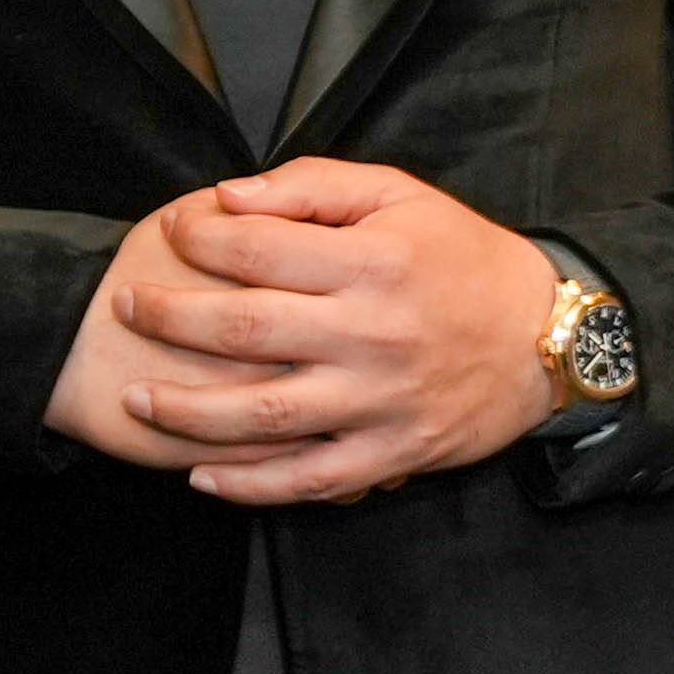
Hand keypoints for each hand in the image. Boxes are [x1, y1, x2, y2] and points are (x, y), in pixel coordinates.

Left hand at [89, 160, 566, 506]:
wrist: (548, 337)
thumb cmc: (462, 258)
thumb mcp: (400, 196)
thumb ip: (312, 187)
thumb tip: (228, 197)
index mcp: (372, 262)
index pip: (260, 248)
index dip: (201, 240)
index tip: (170, 234)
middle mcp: (371, 334)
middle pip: (245, 330)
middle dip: (171, 318)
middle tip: (125, 307)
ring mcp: (379, 401)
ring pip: (264, 415)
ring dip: (188, 412)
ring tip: (137, 398)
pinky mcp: (391, 453)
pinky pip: (309, 479)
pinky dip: (251, 486)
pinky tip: (202, 478)